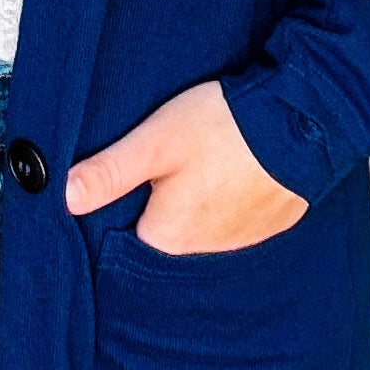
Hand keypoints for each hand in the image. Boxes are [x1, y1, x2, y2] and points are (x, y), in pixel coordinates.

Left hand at [65, 80, 308, 254]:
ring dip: (196, 201)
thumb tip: (64, 198)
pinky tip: (229, 167)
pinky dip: (229, 198)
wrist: (305, 119)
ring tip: (200, 160)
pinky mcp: (269, 222)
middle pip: (164, 232)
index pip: (126, 239)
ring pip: (201, 224)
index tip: (125, 181)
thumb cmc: (226, 129)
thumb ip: (109, 173)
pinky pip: (236, 218)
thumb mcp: (155, 142)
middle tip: (166, 162)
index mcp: (170, 237)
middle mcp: (205, 250)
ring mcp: (242, 239)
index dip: (120, 208)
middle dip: (158, 203)